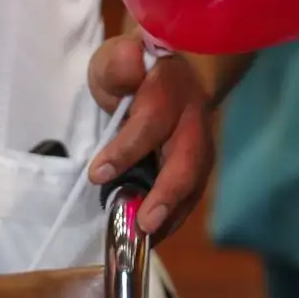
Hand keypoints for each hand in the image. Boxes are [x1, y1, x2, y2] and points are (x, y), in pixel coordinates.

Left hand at [86, 35, 216, 237]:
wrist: (171, 69)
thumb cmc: (132, 69)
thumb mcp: (115, 59)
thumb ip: (118, 64)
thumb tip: (130, 60)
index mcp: (168, 88)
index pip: (152, 120)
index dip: (127, 149)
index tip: (97, 175)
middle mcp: (192, 116)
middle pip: (188, 157)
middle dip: (167, 192)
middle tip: (144, 223)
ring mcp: (201, 140)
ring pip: (196, 179)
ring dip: (174, 212)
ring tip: (148, 238)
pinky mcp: (200, 162)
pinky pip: (192, 192)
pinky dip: (174, 216)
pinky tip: (154, 236)